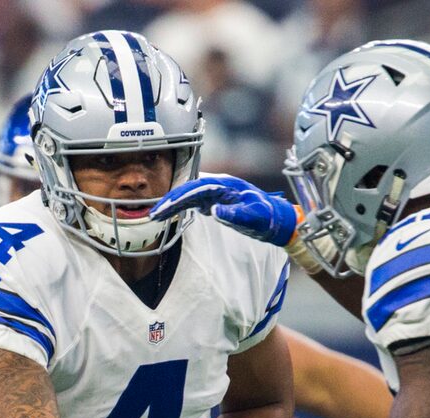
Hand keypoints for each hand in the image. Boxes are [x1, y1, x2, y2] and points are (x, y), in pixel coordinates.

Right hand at [149, 175, 297, 245]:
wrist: (275, 219)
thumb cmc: (266, 216)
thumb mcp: (253, 217)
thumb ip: (235, 214)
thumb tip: (214, 211)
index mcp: (225, 185)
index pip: (196, 188)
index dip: (178, 197)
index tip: (164, 208)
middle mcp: (218, 186)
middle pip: (188, 190)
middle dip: (170, 201)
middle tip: (153, 215)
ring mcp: (215, 193)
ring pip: (189, 197)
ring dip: (173, 206)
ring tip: (156, 217)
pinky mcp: (214, 202)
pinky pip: (193, 203)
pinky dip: (181, 209)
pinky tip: (170, 216)